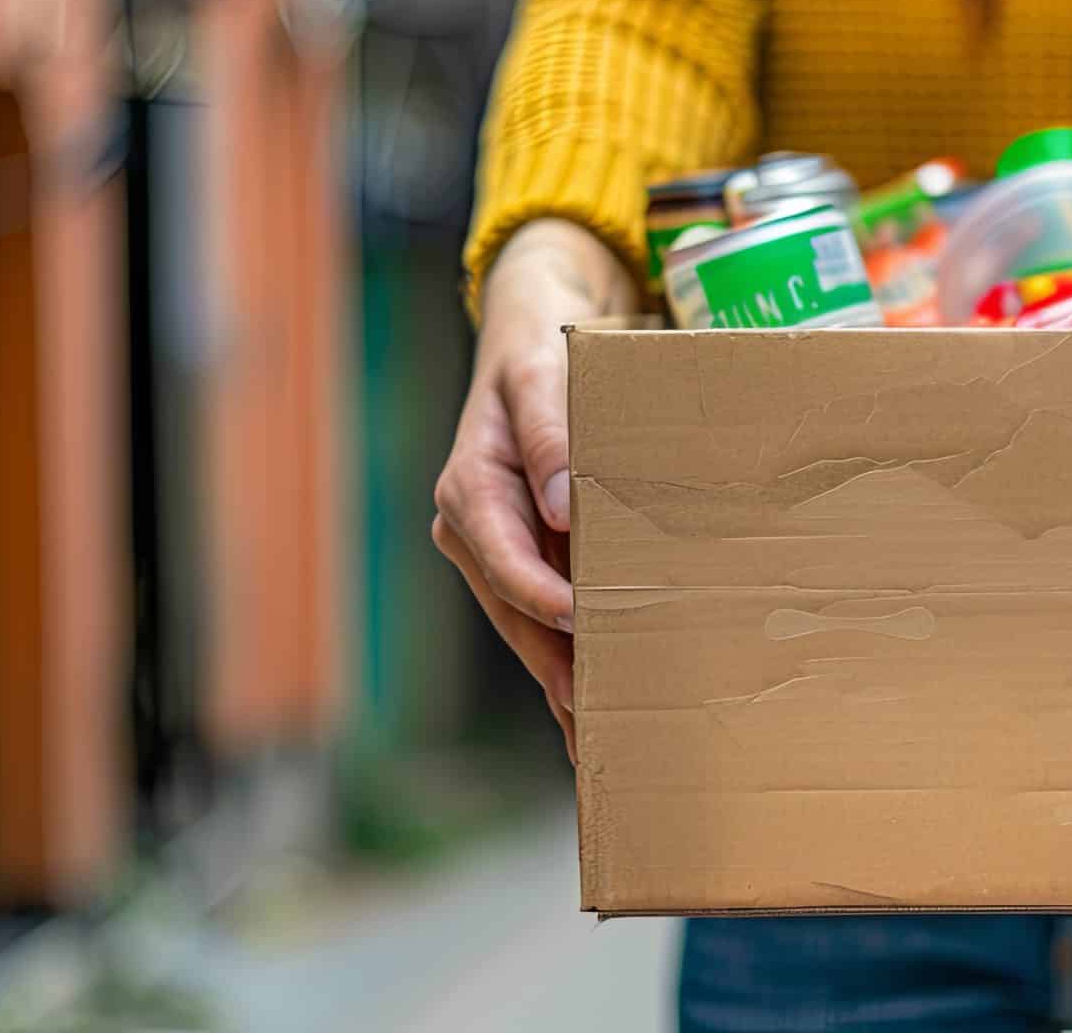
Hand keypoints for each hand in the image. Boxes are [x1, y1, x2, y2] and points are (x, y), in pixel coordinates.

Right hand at [432, 219, 640, 759]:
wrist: (535, 330)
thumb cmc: (541, 349)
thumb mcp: (544, 374)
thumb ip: (550, 430)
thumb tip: (563, 506)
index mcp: (470, 489)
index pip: (501, 559)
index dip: (541, 596)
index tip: (583, 622)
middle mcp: (474, 528)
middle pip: (516, 612)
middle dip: (555, 669)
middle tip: (599, 725)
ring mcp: (498, 549)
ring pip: (530, 628)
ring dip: (564, 681)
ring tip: (601, 742)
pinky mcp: (527, 557)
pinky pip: (544, 617)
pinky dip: (569, 661)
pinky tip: (592, 711)